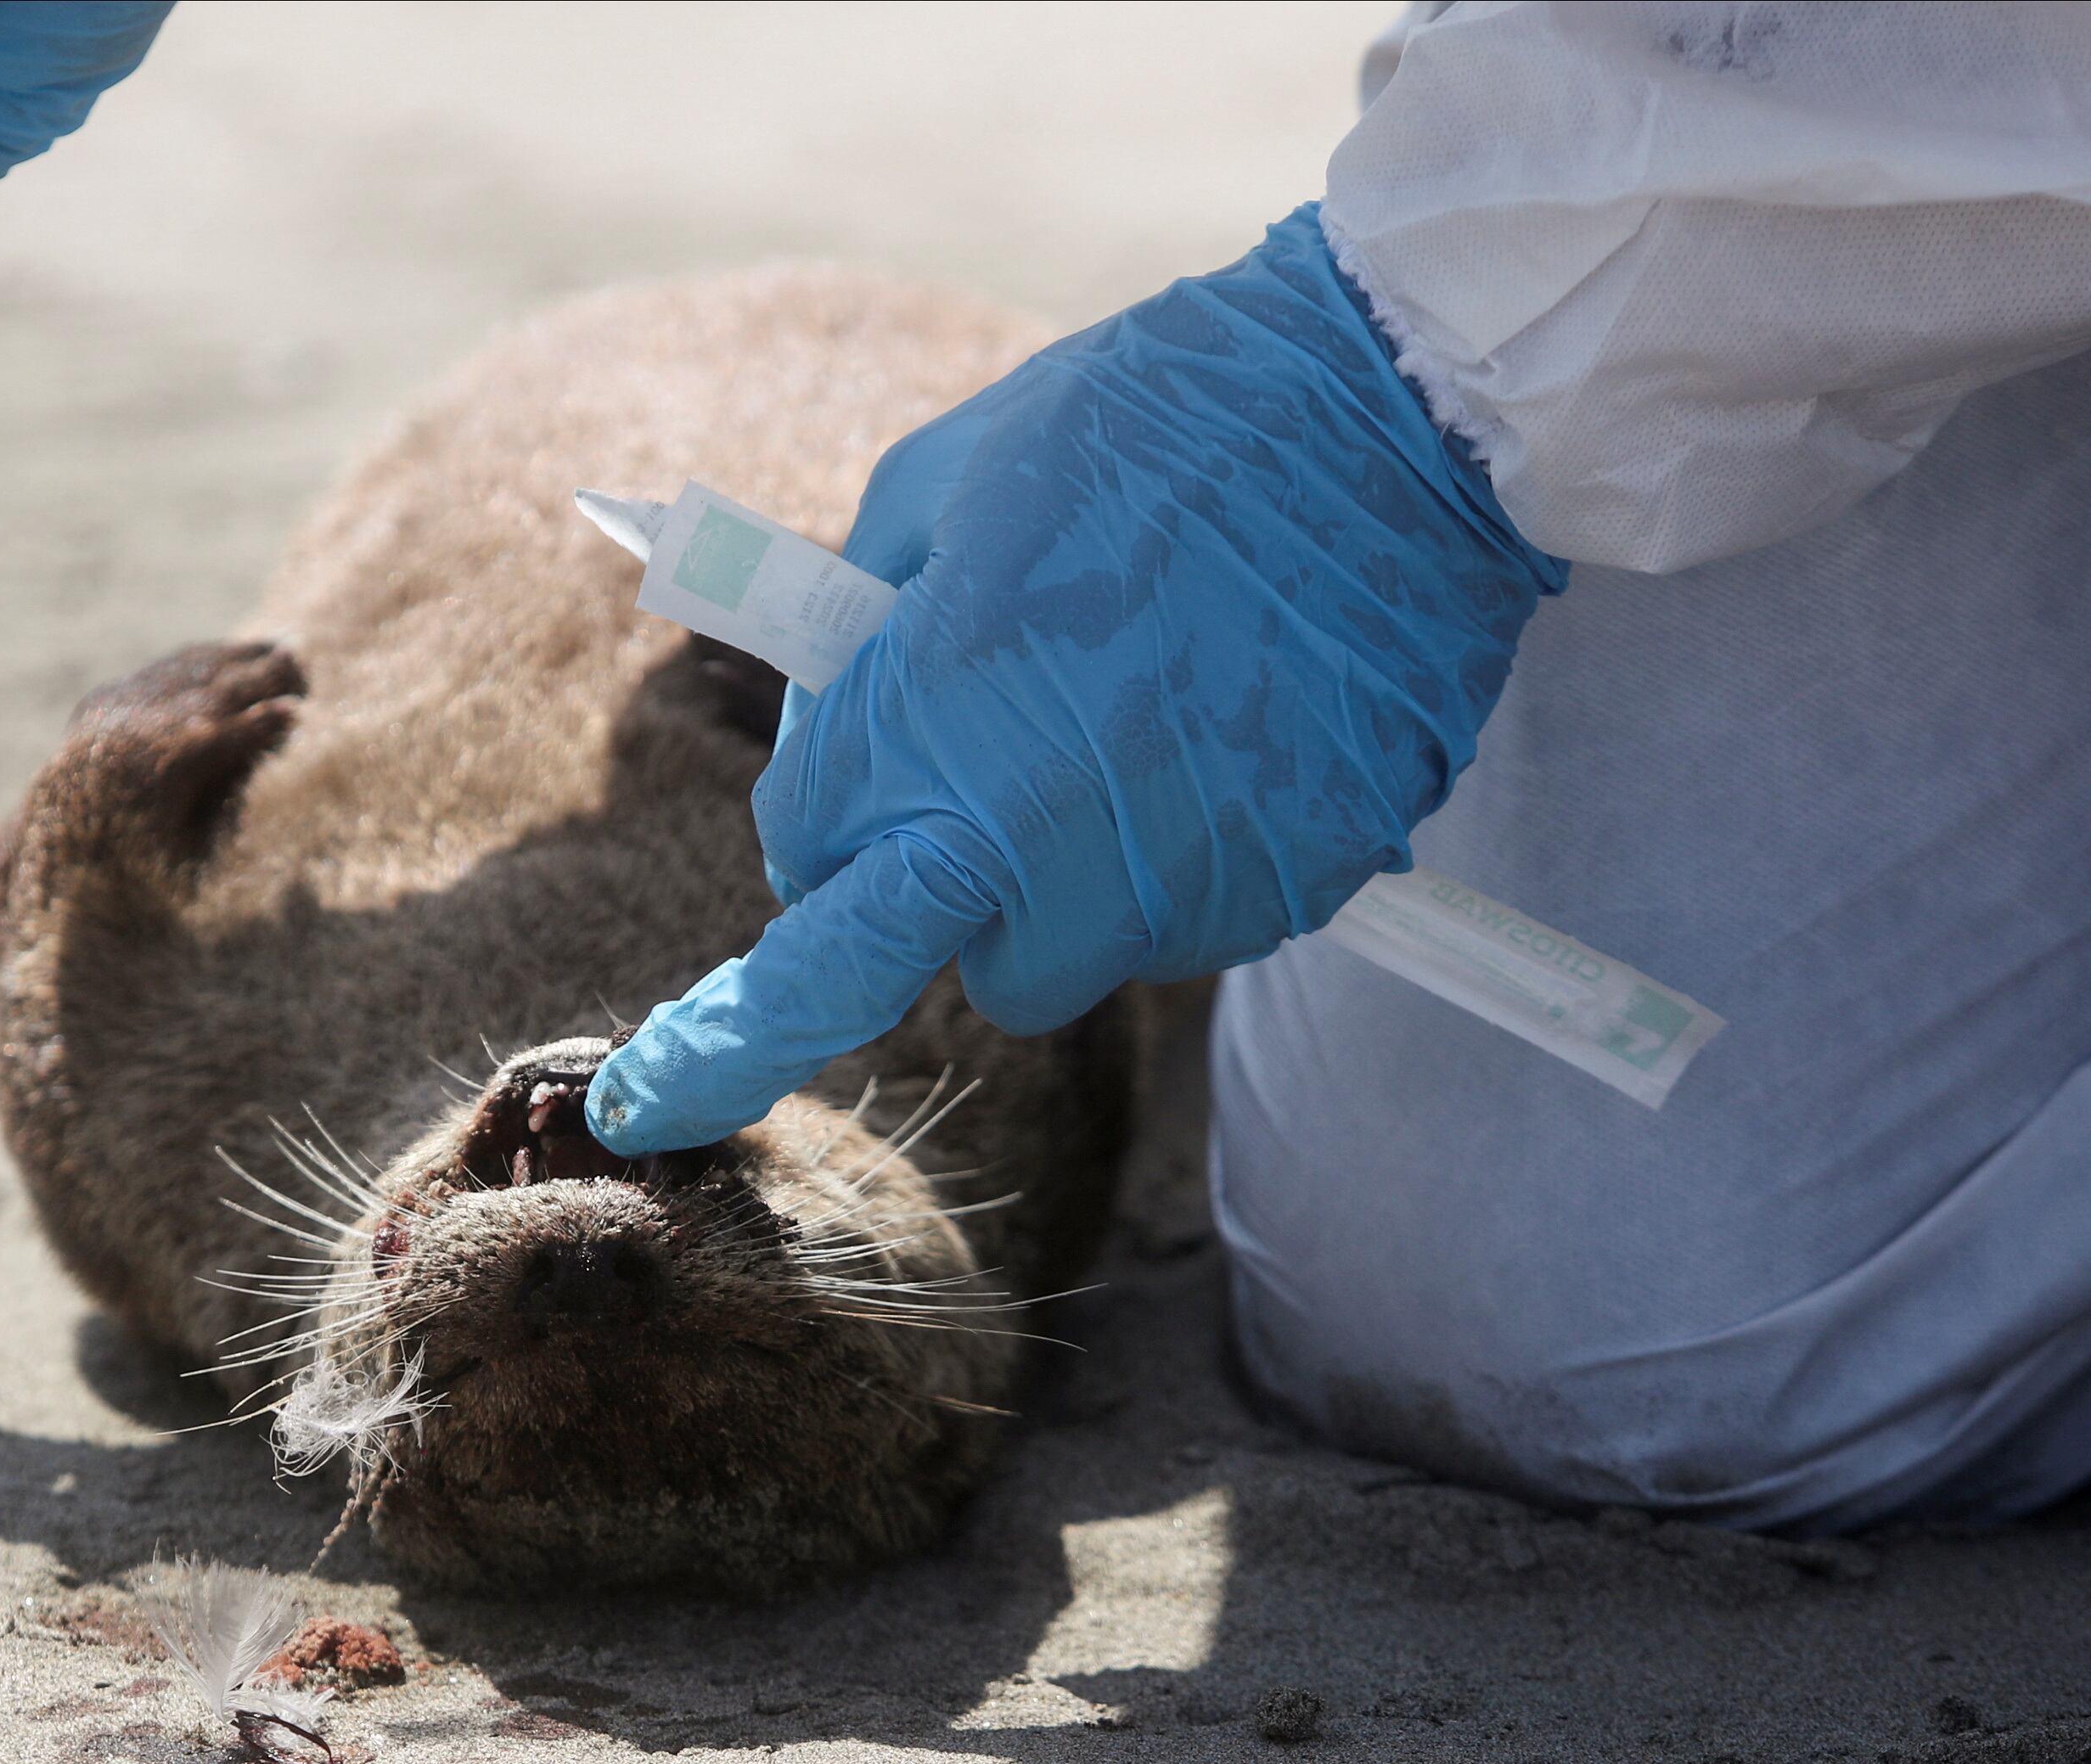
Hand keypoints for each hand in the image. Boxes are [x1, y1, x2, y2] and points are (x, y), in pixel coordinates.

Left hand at [590, 205, 1567, 1155]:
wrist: (1391, 409)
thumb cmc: (1146, 419)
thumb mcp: (944, 482)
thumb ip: (860, 632)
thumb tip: (833, 730)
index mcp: (927, 735)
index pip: (804, 894)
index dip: (797, 870)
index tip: (700, 1027)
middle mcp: (1041, 839)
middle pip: (956, 967)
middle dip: (961, 892)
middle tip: (1010, 769)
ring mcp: (1176, 879)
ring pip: (1093, 944)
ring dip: (1096, 864)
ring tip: (1160, 697)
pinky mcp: (1291, 886)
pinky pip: (1208, 909)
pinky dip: (1210, 843)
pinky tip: (1243, 715)